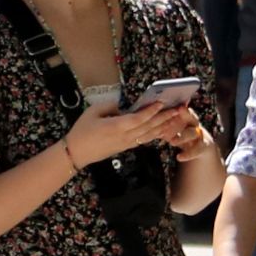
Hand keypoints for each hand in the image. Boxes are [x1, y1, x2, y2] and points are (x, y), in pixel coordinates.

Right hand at [67, 97, 200, 167]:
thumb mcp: (91, 112)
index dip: (151, 111)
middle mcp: (125, 136)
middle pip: (149, 127)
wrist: (77, 152)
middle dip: (164, 118)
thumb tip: (122, 106)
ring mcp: (127, 143)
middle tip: (178, 110)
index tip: (161, 103)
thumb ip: (109, 106)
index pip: (138, 118)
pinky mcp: (126, 147)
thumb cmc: (82, 131)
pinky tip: (163, 130)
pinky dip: (156, 134)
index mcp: (116, 127)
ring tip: (176, 120)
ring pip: (150, 135)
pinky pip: (145, 139)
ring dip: (164, 127)